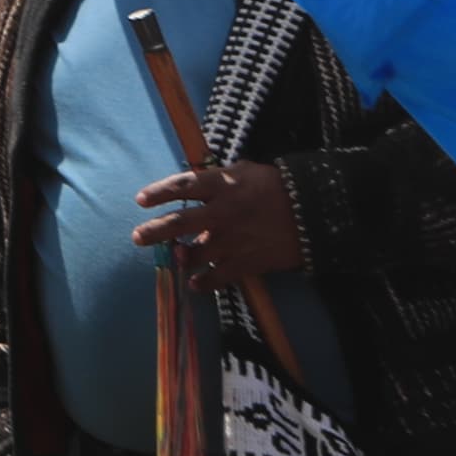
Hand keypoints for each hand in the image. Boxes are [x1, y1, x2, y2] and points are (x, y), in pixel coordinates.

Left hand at [132, 160, 299, 287]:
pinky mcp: (248, 261)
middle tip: (137, 238)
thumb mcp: (248, 171)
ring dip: (181, 258)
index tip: (140, 200)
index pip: (183, 186)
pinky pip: (218, 277)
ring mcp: (234, 239)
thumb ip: (220, 178)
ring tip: (175, 260)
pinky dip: (204, 282)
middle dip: (155, 231)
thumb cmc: (280, 187)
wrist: (317, 212)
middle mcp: (223, 212)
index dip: (159, 192)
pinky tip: (194, 284)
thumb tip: (197, 184)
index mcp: (223, 185)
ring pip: (196, 253)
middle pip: (180, 223)